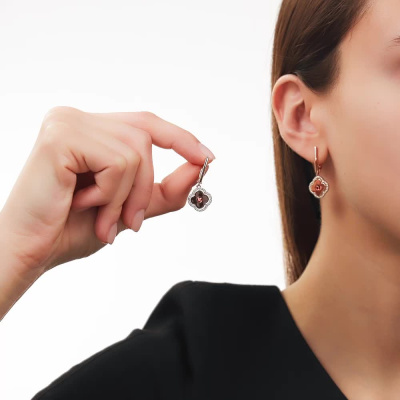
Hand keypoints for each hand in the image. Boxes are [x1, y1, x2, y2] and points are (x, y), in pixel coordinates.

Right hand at [0, 106, 214, 277]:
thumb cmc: (71, 229)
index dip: (180, 138)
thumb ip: (162, 189)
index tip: (206, 158)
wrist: (31, 250)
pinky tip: (83, 204)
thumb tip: (198, 168)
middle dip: (146, 185)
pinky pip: (117, 162)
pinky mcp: (61, 137)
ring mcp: (67, 123)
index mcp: (91, 131)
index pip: (146, 123)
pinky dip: (110, 193)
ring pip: (135, 152)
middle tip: (132, 222)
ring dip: (126, 197)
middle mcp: (77, 119)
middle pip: (145, 135)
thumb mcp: (129, 208)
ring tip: (102, 219)